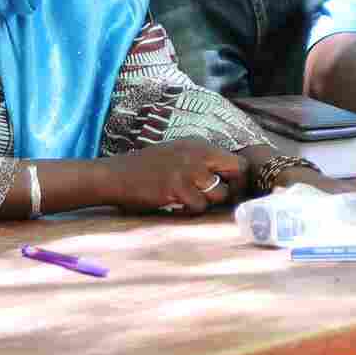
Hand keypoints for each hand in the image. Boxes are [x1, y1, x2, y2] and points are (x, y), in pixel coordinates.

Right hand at [102, 140, 245, 214]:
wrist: (115, 175)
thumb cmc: (147, 168)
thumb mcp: (178, 153)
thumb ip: (203, 161)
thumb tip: (230, 178)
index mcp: (200, 145)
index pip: (238, 160)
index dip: (240, 178)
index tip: (233, 190)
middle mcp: (198, 154)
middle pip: (238, 171)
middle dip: (234, 189)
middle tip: (222, 200)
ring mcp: (188, 170)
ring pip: (219, 194)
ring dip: (208, 202)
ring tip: (189, 200)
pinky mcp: (176, 187)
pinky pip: (198, 206)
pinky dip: (190, 209)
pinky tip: (176, 204)